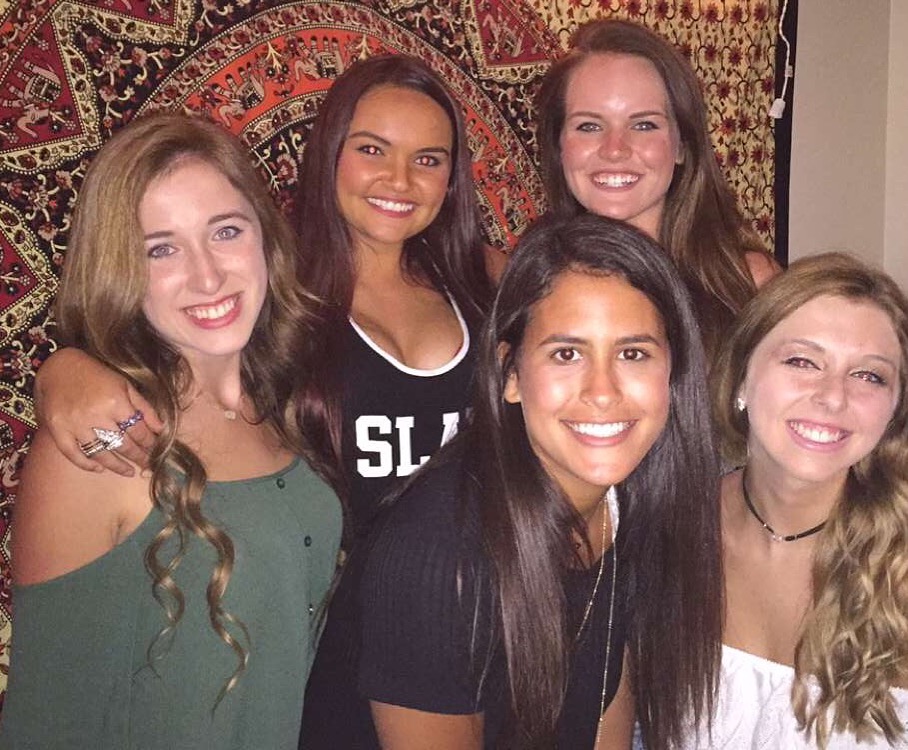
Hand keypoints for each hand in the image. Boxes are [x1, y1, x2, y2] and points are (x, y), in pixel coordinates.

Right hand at [34, 348, 162, 475]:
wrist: (58, 367)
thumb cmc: (97, 375)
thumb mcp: (125, 385)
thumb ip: (144, 408)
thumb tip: (161, 429)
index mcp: (116, 402)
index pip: (138, 431)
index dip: (150, 443)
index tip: (157, 452)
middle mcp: (96, 415)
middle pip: (123, 444)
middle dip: (139, 457)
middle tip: (148, 465)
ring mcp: (75, 424)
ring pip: (100, 453)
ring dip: (117, 466)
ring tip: (129, 471)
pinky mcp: (57, 430)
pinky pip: (73, 454)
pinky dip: (86, 464)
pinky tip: (100, 469)